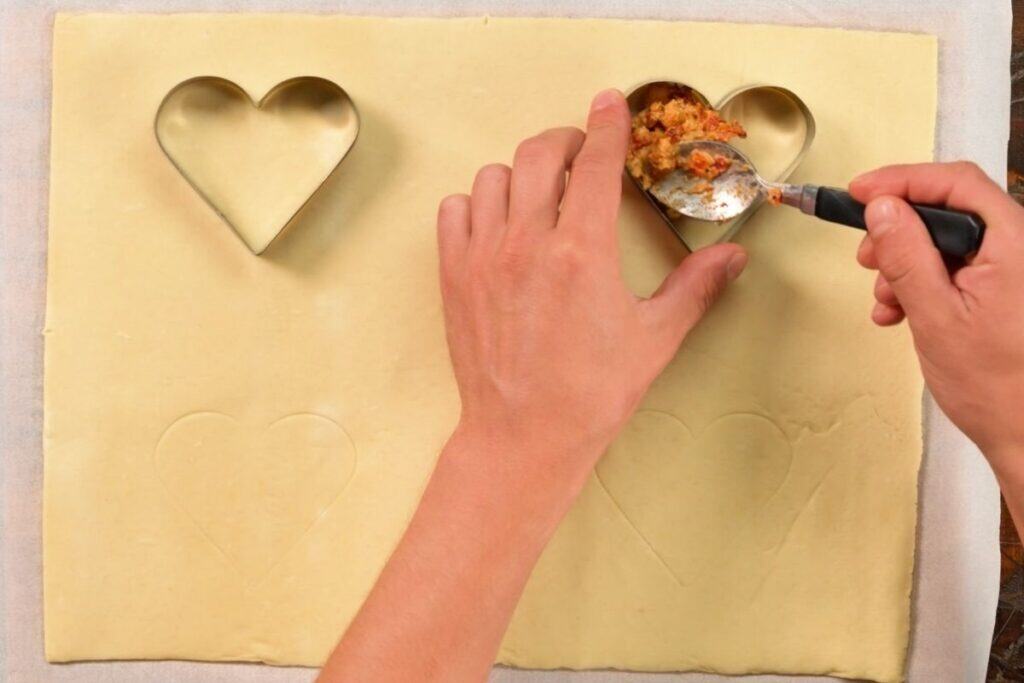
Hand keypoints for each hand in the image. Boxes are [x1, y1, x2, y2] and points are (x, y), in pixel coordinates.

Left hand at [437, 89, 746, 490]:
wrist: (523, 437)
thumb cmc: (591, 394)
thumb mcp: (655, 340)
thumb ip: (695, 288)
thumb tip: (734, 257)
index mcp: (582, 252)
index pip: (595, 162)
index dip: (606, 124)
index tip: (609, 103)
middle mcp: (528, 243)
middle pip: (540, 153)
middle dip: (565, 141)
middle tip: (581, 156)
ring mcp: (484, 257)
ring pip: (493, 176)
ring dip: (521, 173)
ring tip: (540, 194)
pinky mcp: (455, 275)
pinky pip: (455, 209)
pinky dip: (476, 203)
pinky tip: (498, 223)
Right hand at [850, 162, 1023, 476]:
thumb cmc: (996, 385)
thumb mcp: (936, 316)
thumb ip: (908, 256)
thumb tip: (881, 208)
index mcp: (1015, 242)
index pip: (954, 183)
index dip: (901, 181)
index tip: (859, 193)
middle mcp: (1018, 247)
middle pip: (948, 209)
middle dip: (899, 230)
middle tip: (866, 257)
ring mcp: (1011, 269)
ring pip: (945, 241)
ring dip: (905, 264)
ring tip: (887, 301)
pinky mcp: (1002, 289)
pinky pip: (954, 268)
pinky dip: (921, 283)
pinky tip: (900, 312)